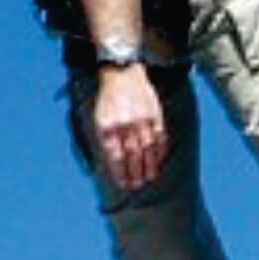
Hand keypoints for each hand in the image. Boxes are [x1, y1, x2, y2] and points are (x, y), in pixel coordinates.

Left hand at [94, 65, 166, 190]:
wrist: (121, 74)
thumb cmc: (108, 99)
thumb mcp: (99, 119)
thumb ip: (106, 140)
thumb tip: (114, 162)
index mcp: (108, 127)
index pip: (115, 157)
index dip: (120, 172)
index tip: (123, 184)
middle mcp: (125, 125)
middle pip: (132, 156)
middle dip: (135, 173)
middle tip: (137, 185)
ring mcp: (141, 120)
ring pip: (147, 149)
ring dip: (148, 166)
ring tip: (149, 178)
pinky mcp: (155, 114)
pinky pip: (159, 137)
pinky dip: (159, 151)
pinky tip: (158, 161)